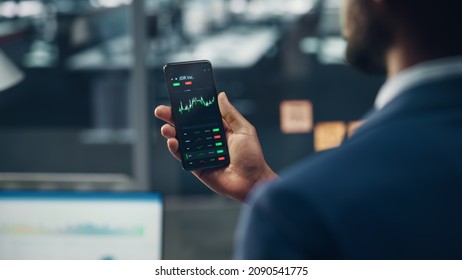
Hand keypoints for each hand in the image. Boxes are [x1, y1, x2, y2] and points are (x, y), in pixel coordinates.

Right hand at [154, 92, 277, 201]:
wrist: (252, 181)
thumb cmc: (252, 157)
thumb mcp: (244, 130)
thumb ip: (230, 114)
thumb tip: (220, 96)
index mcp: (218, 130)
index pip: (199, 116)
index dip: (187, 108)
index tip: (176, 99)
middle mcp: (208, 141)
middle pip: (186, 127)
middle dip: (172, 118)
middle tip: (161, 111)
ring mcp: (201, 154)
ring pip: (181, 141)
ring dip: (171, 133)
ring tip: (166, 128)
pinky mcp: (197, 167)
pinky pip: (183, 157)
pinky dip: (175, 149)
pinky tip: (172, 142)